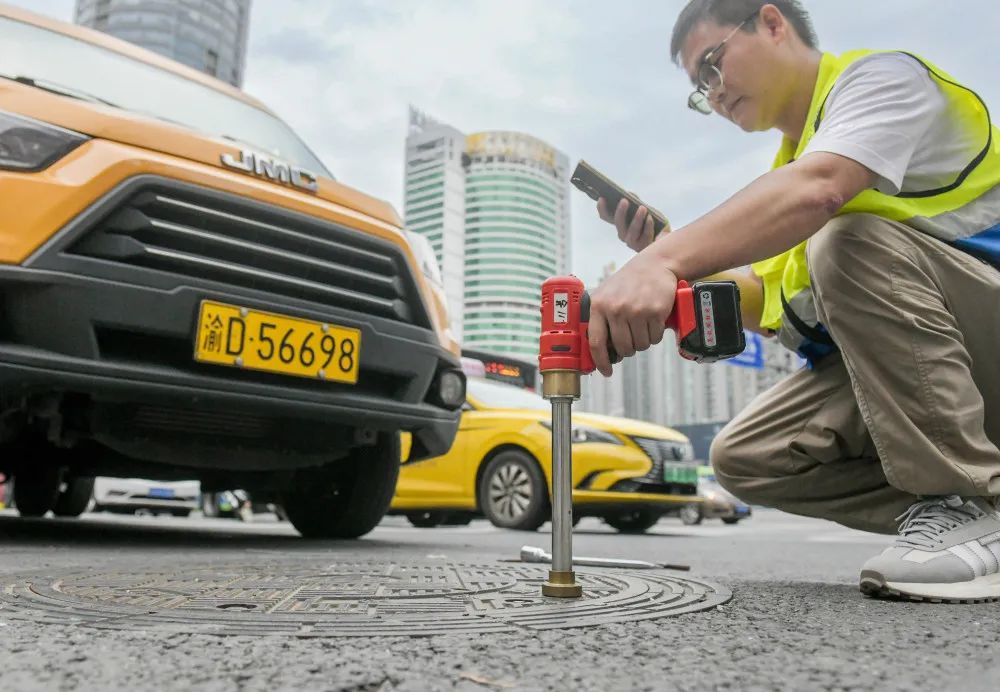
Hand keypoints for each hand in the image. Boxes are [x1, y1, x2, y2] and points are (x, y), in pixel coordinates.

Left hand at [588, 251, 678, 376]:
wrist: (655, 265)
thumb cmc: (628, 282)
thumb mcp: (605, 294)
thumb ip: (598, 318)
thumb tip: (596, 350)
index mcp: (599, 305)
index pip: (596, 342)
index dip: (600, 361)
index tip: (606, 371)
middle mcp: (616, 308)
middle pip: (622, 348)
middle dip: (628, 349)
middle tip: (631, 340)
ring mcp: (636, 310)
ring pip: (640, 345)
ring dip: (643, 341)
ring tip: (642, 325)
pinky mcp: (655, 311)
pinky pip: (655, 338)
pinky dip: (655, 334)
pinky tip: (653, 320)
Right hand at [597, 197, 658, 252]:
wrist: (665, 238)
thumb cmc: (652, 221)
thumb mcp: (643, 208)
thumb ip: (635, 201)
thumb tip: (630, 194)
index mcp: (620, 223)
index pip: (606, 217)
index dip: (602, 208)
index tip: (602, 198)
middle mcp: (623, 234)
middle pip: (618, 223)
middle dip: (620, 212)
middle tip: (624, 200)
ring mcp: (632, 242)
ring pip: (632, 231)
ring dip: (637, 219)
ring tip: (642, 208)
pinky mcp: (644, 247)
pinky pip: (645, 235)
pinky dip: (648, 226)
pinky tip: (650, 218)